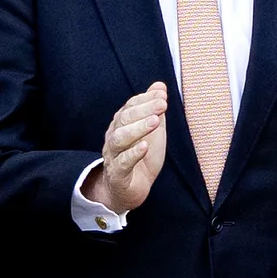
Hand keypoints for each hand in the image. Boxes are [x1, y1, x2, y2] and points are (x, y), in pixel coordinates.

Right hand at [87, 83, 168, 214]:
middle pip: (124, 120)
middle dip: (144, 110)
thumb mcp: (152, 131)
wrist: (129, 191)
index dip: (145, 99)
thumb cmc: (141, 158)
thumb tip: (160, 86)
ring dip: (138, 128)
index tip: (162, 94)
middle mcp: (114, 138)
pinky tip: (144, 146)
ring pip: (119, 139)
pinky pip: (122, 163)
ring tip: (155, 121)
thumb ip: (154, 109)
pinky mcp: (117, 175)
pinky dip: (133, 153)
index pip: (130, 107)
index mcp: (121, 125)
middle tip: (162, 104)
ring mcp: (114, 156)